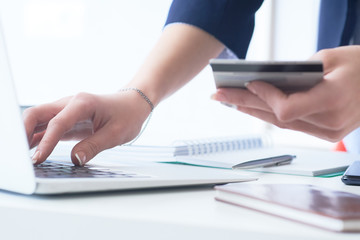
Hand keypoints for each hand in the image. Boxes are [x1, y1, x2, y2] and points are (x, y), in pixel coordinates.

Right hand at [23, 91, 150, 165]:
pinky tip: (32, 151)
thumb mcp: (115, 134)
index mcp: (82, 103)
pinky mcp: (67, 119)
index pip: (57, 123)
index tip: (39, 159)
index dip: (46, 142)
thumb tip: (75, 160)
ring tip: (22, 156)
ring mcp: (66, 110)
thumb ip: (94, 146)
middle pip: (37, 114)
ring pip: (38, 119)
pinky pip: (47, 127)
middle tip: (21, 156)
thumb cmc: (127, 115)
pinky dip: (37, 138)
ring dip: (27, 135)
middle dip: (23, 132)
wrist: (133, 104)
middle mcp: (70, 103)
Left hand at [211, 46, 359, 141]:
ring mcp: (327, 132)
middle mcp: (329, 122)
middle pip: (276, 117)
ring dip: (251, 111)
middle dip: (243, 104)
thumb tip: (266, 81)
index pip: (288, 108)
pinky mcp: (324, 133)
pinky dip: (268, 115)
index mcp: (334, 99)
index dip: (266, 97)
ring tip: (228, 101)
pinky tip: (250, 108)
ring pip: (279, 124)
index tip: (249, 83)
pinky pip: (289, 125)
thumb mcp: (330, 58)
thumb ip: (298, 73)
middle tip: (217, 95)